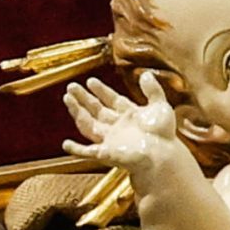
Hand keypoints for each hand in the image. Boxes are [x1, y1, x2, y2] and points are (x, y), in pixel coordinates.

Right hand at [63, 72, 188, 176]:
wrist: (161, 155)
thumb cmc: (163, 135)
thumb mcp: (160, 106)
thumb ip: (153, 90)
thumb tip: (146, 74)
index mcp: (130, 115)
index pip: (111, 100)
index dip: (100, 90)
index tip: (90, 81)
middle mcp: (117, 127)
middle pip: (96, 110)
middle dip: (83, 98)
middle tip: (71, 86)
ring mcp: (110, 140)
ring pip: (88, 124)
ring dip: (77, 112)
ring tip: (67, 98)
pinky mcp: (106, 152)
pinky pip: (87, 151)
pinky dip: (76, 149)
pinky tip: (66, 144)